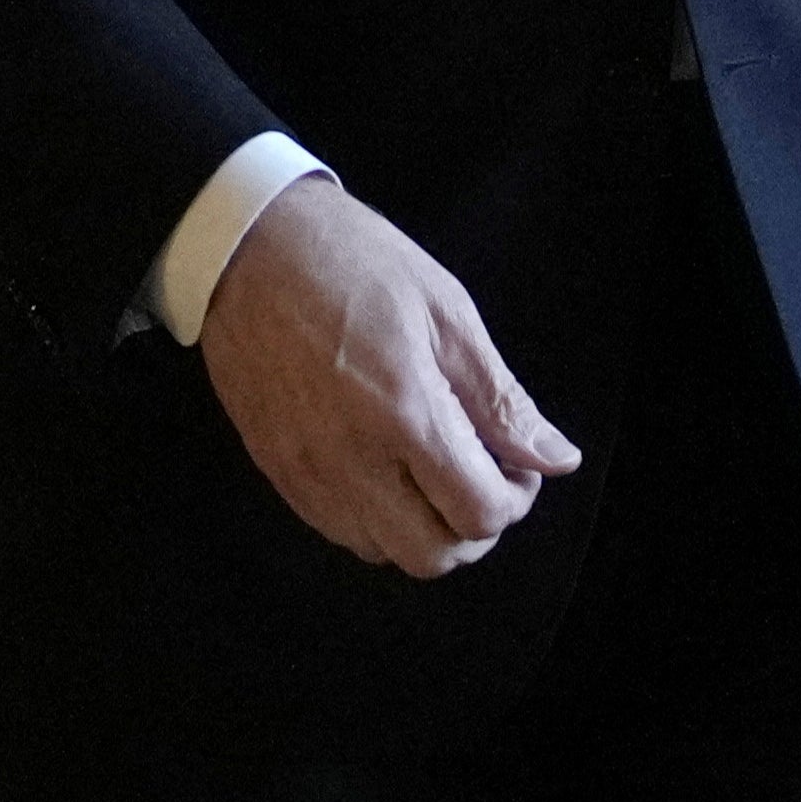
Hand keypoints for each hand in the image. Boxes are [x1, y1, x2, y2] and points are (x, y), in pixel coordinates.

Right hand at [201, 179, 578, 576]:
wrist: (244, 246)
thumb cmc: (352, 262)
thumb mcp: (446, 313)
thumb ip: (501, 399)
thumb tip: (555, 458)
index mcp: (404, 413)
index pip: (479, 513)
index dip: (515, 499)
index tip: (514, 463)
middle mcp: (351, 459)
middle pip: (433, 556)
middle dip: (473, 528)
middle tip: (478, 476)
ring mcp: (306, 471)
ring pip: (384, 552)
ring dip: (422, 527)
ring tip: (429, 470)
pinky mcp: (276, 469)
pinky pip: (337, 531)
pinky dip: (375, 520)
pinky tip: (383, 467)